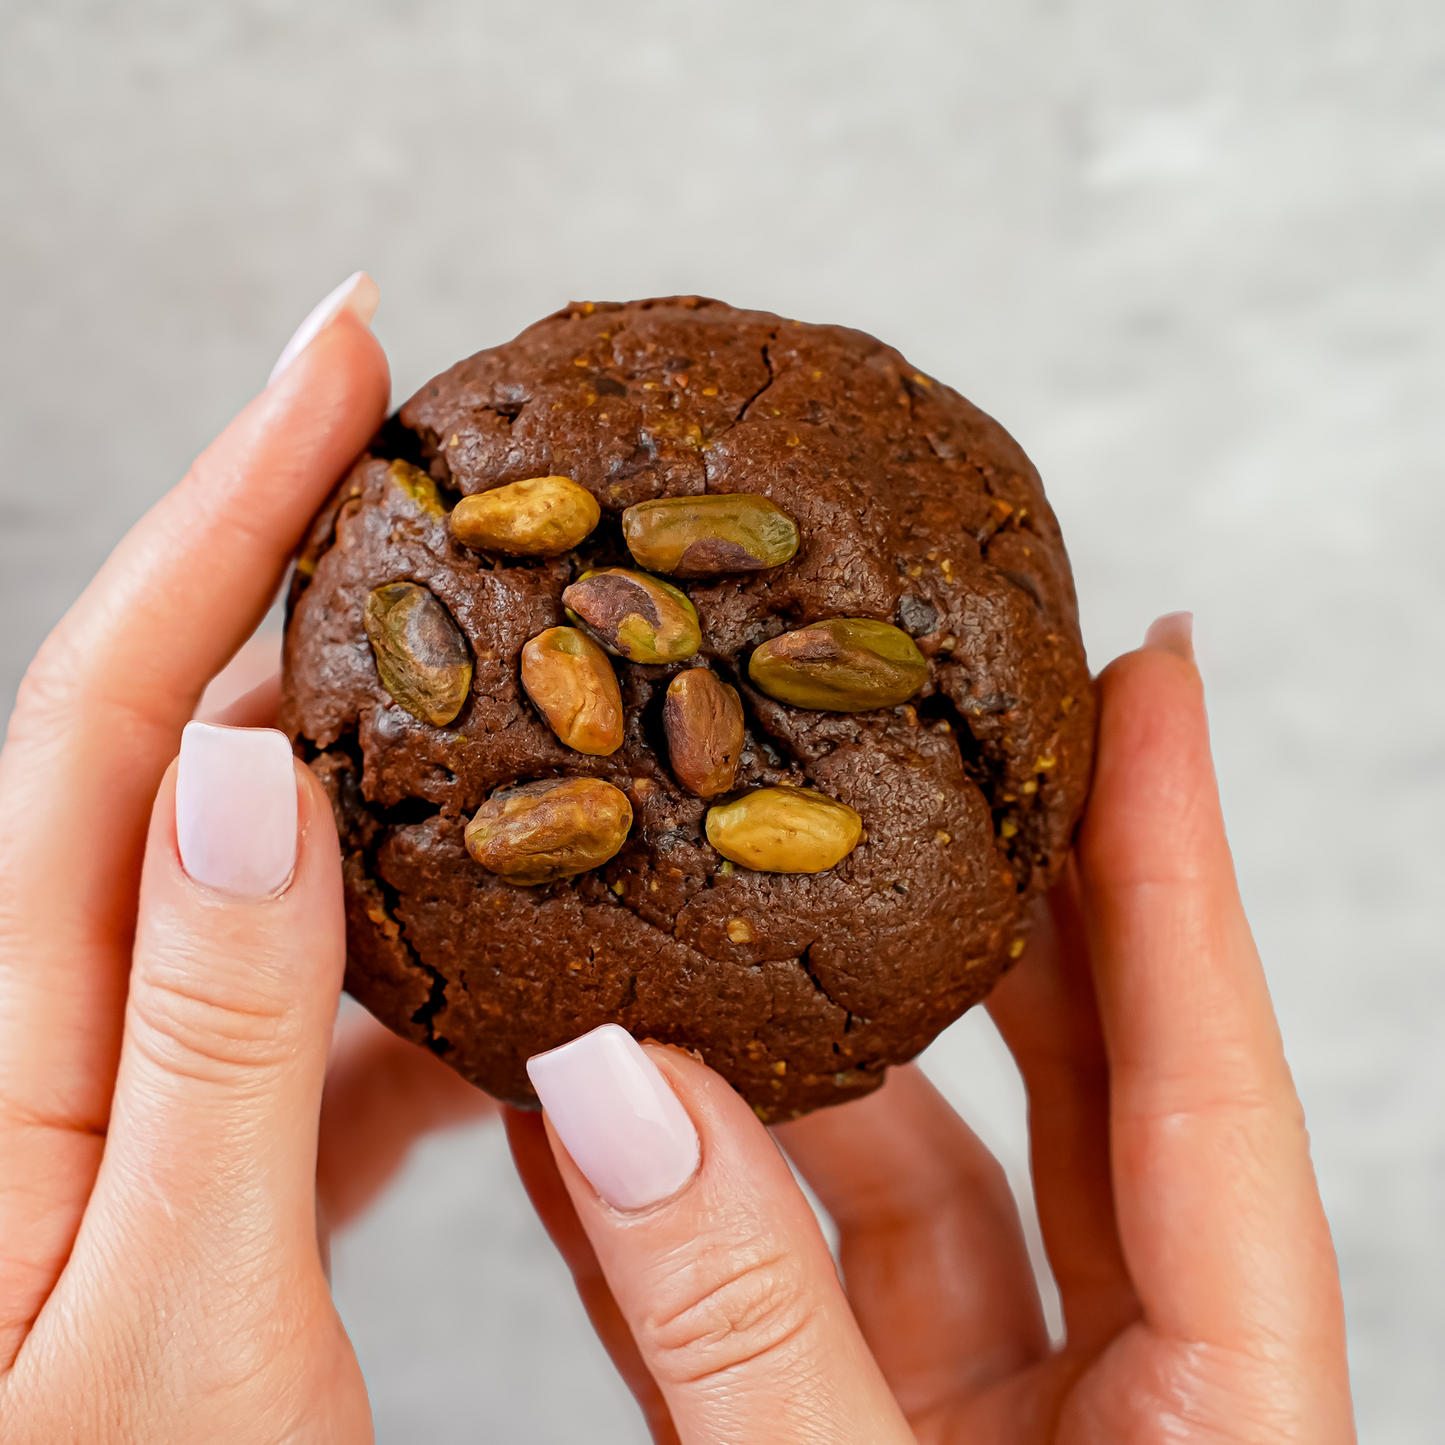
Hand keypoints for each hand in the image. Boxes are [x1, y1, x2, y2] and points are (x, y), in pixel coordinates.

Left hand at [0, 277, 490, 1442]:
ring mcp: (136, 1090)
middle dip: (299, 570)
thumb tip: (247, 777)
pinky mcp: (203, 1150)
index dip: (229, 512)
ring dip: (383, 759)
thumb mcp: (180, 1339)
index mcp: (9, 1068)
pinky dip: (410, 944)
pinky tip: (499, 959)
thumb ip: (211, 1054)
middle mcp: (59, 1043)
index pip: (113, 711)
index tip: (343, 351)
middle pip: (177, 741)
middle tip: (440, 463)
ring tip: (505, 683)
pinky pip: (312, 993)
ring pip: (267, 864)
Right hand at [511, 617, 1356, 1442]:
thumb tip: (620, 1089)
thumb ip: (746, 1325)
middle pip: (1073, 1086)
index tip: (1152, 671)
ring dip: (790, 1071)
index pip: (1207, 1070)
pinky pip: (779, 1292)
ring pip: (906, 1184)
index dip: (1174, 853)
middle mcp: (1123, 1396)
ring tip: (700, 928)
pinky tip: (588, 1128)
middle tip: (922, 745)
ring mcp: (987, 1431)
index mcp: (1227, 1411)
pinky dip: (682, 1215)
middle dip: (991, 910)